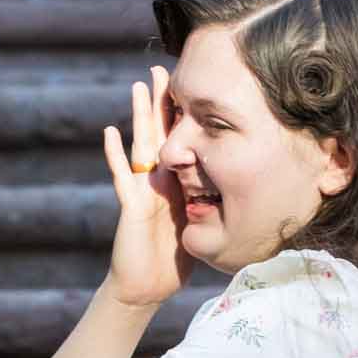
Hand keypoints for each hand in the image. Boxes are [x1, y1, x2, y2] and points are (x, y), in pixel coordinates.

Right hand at [102, 66, 190, 309]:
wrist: (146, 286)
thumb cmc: (171, 261)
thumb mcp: (199, 227)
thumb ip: (210, 208)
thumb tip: (247, 199)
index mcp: (174, 184)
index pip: (179, 142)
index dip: (181, 116)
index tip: (187, 87)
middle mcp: (156, 181)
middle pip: (159, 134)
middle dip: (160, 103)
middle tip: (160, 70)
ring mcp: (140, 190)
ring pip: (140, 146)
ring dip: (138, 117)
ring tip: (137, 87)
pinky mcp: (130, 205)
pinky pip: (122, 176)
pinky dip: (114, 155)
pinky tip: (109, 132)